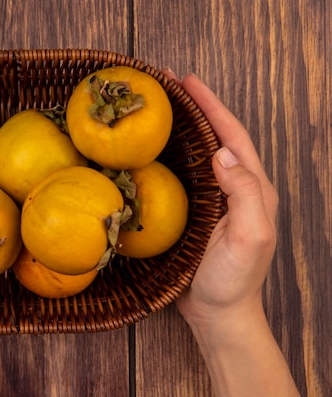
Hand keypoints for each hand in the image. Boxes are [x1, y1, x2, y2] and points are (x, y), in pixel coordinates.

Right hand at [161, 72, 302, 396]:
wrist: (217, 314)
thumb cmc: (233, 280)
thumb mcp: (250, 237)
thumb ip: (245, 194)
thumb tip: (224, 152)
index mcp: (251, 187)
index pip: (232, 136)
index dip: (212, 107)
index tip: (188, 82)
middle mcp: (232, 187)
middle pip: (215, 137)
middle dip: (195, 108)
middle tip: (167, 85)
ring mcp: (211, 200)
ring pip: (196, 153)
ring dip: (179, 128)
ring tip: (155, 109)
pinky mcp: (191, 212)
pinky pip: (179, 175)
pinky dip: (166, 156)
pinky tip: (146, 151)